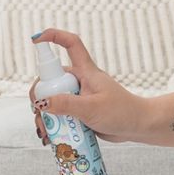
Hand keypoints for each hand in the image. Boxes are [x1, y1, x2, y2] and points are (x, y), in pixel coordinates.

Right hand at [30, 29, 149, 143]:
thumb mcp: (91, 108)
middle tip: (40, 117)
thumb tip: (41, 102)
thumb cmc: (122, 112)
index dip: (53, 37)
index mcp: (85, 71)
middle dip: (40, 99)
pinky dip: (52, 125)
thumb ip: (66, 104)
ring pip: (51, 101)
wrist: (138, 127)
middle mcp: (79, 81)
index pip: (70, 45)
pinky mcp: (77, 111)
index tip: (36, 40)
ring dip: (44, 117)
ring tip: (46, 134)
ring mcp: (77, 96)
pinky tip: (50, 137)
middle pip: (50, 81)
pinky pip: (58, 114)